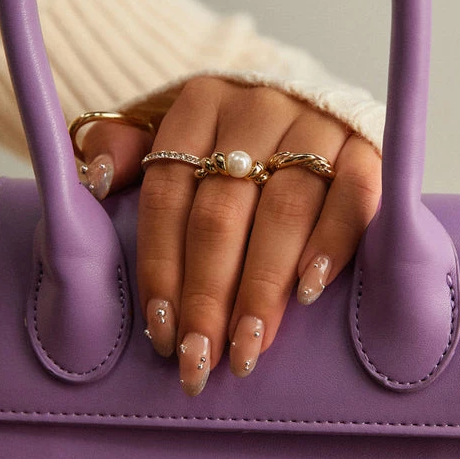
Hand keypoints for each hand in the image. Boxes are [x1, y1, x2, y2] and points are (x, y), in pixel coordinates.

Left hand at [78, 76, 380, 395]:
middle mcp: (257, 108)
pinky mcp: (364, 147)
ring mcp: (316, 125)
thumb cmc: (227, 136)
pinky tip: (308, 293)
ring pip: (285, 210)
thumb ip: (123, 149)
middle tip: (200, 357)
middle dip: (208, 294)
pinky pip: (354, 196)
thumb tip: (95, 181)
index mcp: (199, 104)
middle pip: (223, 211)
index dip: (161, 265)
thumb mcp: (166, 128)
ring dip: (264, 287)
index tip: (160, 330)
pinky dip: (331, 244)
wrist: (311, 101)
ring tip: (247, 346)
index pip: (168, 192)